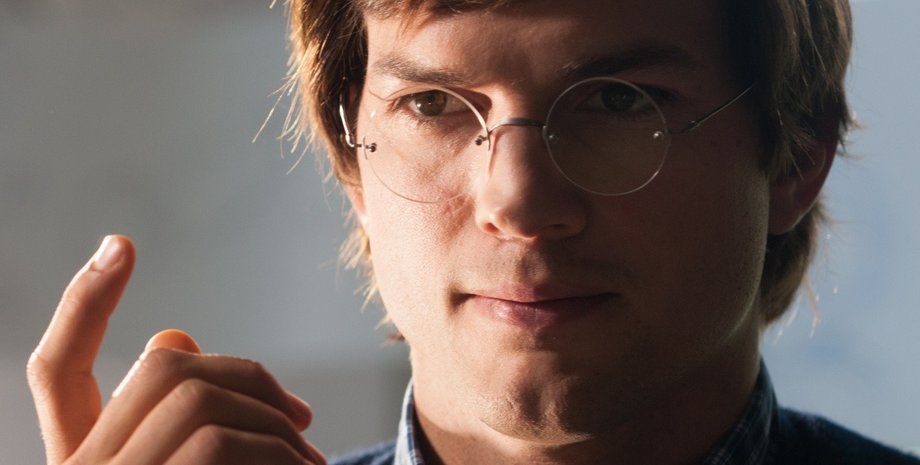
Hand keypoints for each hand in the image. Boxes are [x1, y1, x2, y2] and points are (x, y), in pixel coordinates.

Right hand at [27, 235, 325, 464]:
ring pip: (196, 399)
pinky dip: (279, 453)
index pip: (56, 372)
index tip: (121, 244)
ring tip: (311, 461)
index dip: (83, 305)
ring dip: (274, 422)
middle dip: (248, 378)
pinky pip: (217, 444)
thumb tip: (173, 335)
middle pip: (158, 370)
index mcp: (84, 459)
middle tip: (302, 417)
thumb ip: (173, 415)